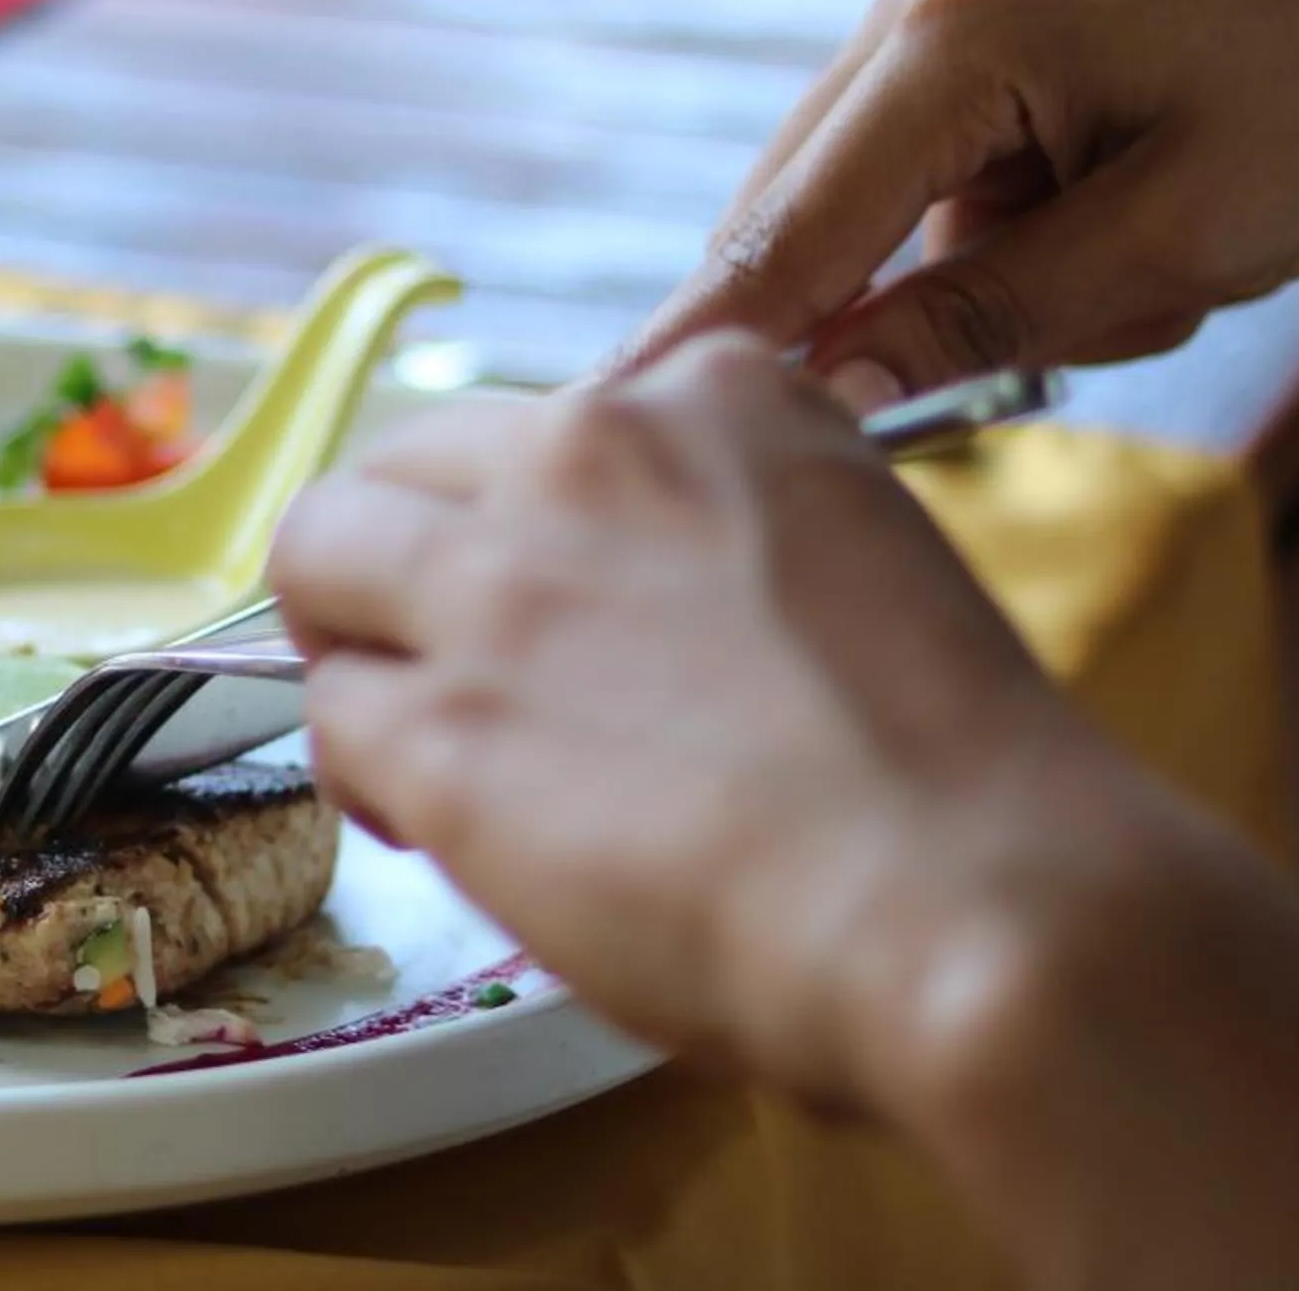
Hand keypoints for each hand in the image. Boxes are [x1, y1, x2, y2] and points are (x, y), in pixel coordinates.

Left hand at [272, 336, 1298, 1286]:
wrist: (980, 901)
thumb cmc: (961, 780)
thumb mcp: (861, 563)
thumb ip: (726, 549)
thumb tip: (646, 623)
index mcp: (717, 399)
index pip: (550, 426)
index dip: (532, 525)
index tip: (558, 602)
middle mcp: (590, 455)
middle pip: (399, 464)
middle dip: (395, 560)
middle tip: (428, 659)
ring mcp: (501, 582)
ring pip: (318, 555)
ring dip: (348, 644)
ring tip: (408, 744)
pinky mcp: (442, 722)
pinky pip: (336, 720)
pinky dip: (365, 779)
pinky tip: (438, 830)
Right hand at [615, 0, 1298, 399]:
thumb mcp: (1184, 238)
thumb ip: (985, 319)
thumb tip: (828, 388)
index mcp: (951, 32)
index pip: (781, 236)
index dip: (701, 355)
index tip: (603, 449)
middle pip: (808, 221)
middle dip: (892, 325)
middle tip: (1040, 361)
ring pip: (889, 211)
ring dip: (995, 282)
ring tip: (1173, 265)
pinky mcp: (995, 15)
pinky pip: (952, 175)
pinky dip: (1028, 236)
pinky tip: (1158, 219)